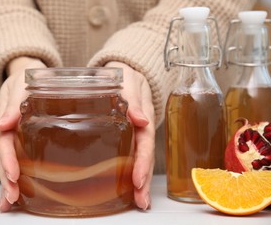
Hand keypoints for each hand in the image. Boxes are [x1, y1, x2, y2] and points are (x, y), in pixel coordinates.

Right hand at [0, 56, 45, 211]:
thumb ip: (12, 102)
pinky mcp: (23, 141)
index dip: (8, 159)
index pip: (4, 142)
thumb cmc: (24, 78)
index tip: (13, 174)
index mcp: (5, 119)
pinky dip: (16, 178)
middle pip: (4, 158)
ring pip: (9, 163)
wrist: (28, 75)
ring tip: (11, 203)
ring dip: (8, 183)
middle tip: (12, 197)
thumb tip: (0, 125)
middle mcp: (8, 132)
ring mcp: (15, 138)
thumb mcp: (19, 83)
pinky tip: (19, 196)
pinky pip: (18, 160)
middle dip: (6, 179)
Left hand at [105, 61, 154, 209]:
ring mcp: (136, 130)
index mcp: (144, 114)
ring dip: (140, 181)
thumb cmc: (125, 73)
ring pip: (140, 157)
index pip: (145, 141)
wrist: (125, 69)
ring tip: (139, 202)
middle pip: (145, 155)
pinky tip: (130, 186)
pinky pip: (132, 152)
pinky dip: (133, 170)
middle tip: (141, 201)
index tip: (138, 180)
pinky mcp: (128, 132)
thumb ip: (132, 97)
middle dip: (143, 180)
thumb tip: (141, 119)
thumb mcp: (128, 78)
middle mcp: (142, 126)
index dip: (143, 161)